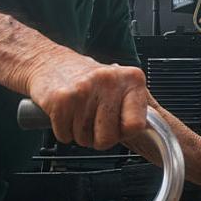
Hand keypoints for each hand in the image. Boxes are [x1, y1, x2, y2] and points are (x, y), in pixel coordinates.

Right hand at [26, 47, 147, 149]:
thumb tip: (151, 134)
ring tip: (78, 112)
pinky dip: (63, 131)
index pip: (136, 125)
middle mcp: (110, 81)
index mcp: (131, 79)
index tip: (117, 125)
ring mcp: (85, 89)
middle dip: (97, 137)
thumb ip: (134, 106)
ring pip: (84, 139)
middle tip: (92, 120)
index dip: (123, 132)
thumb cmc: (86, 77)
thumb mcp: (118, 85)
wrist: (49, 61)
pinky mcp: (62, 99)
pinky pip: (65, 136)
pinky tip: (65, 113)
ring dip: (78, 132)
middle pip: (108, 139)